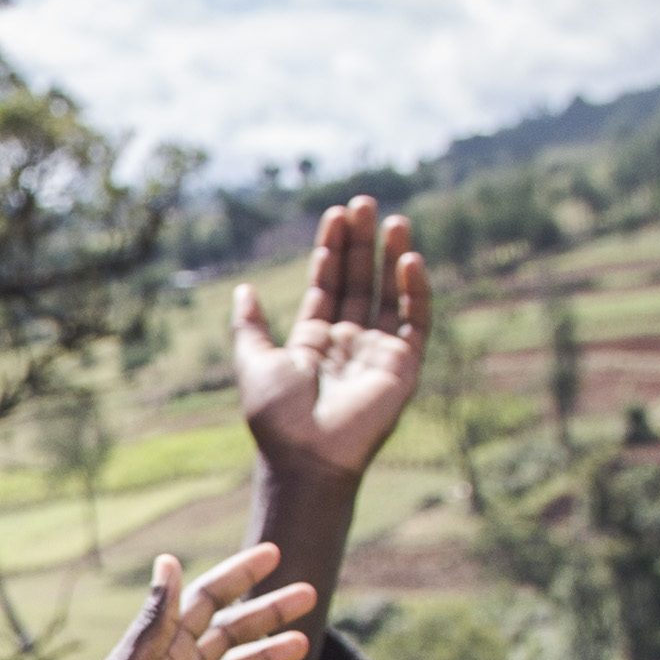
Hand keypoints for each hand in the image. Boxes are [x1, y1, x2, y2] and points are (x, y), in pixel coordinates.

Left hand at [30, 545, 320, 659]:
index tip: (273, 553)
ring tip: (302, 642)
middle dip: (268, 612)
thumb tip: (169, 560)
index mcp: (164, 647)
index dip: (239, 575)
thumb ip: (155, 621)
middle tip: (308, 593)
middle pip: (231, 632)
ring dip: (267, 658)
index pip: (208, 599)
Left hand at [238, 200, 428, 484]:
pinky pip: (415, 321)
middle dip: (361, 243)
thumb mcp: (254, 362)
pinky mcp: (403, 366)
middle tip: (364, 202)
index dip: (331, 249)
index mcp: (313, 341)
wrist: (306, 457)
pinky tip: (408, 258)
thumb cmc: (276, 418)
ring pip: (388, 294)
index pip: (328, 284)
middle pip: (358, 281)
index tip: (335, 213)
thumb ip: (249, 326)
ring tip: (391, 219)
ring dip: (390, 257)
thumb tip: (244, 289)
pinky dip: (415, 290)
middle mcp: (347, 343)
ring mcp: (376, 353)